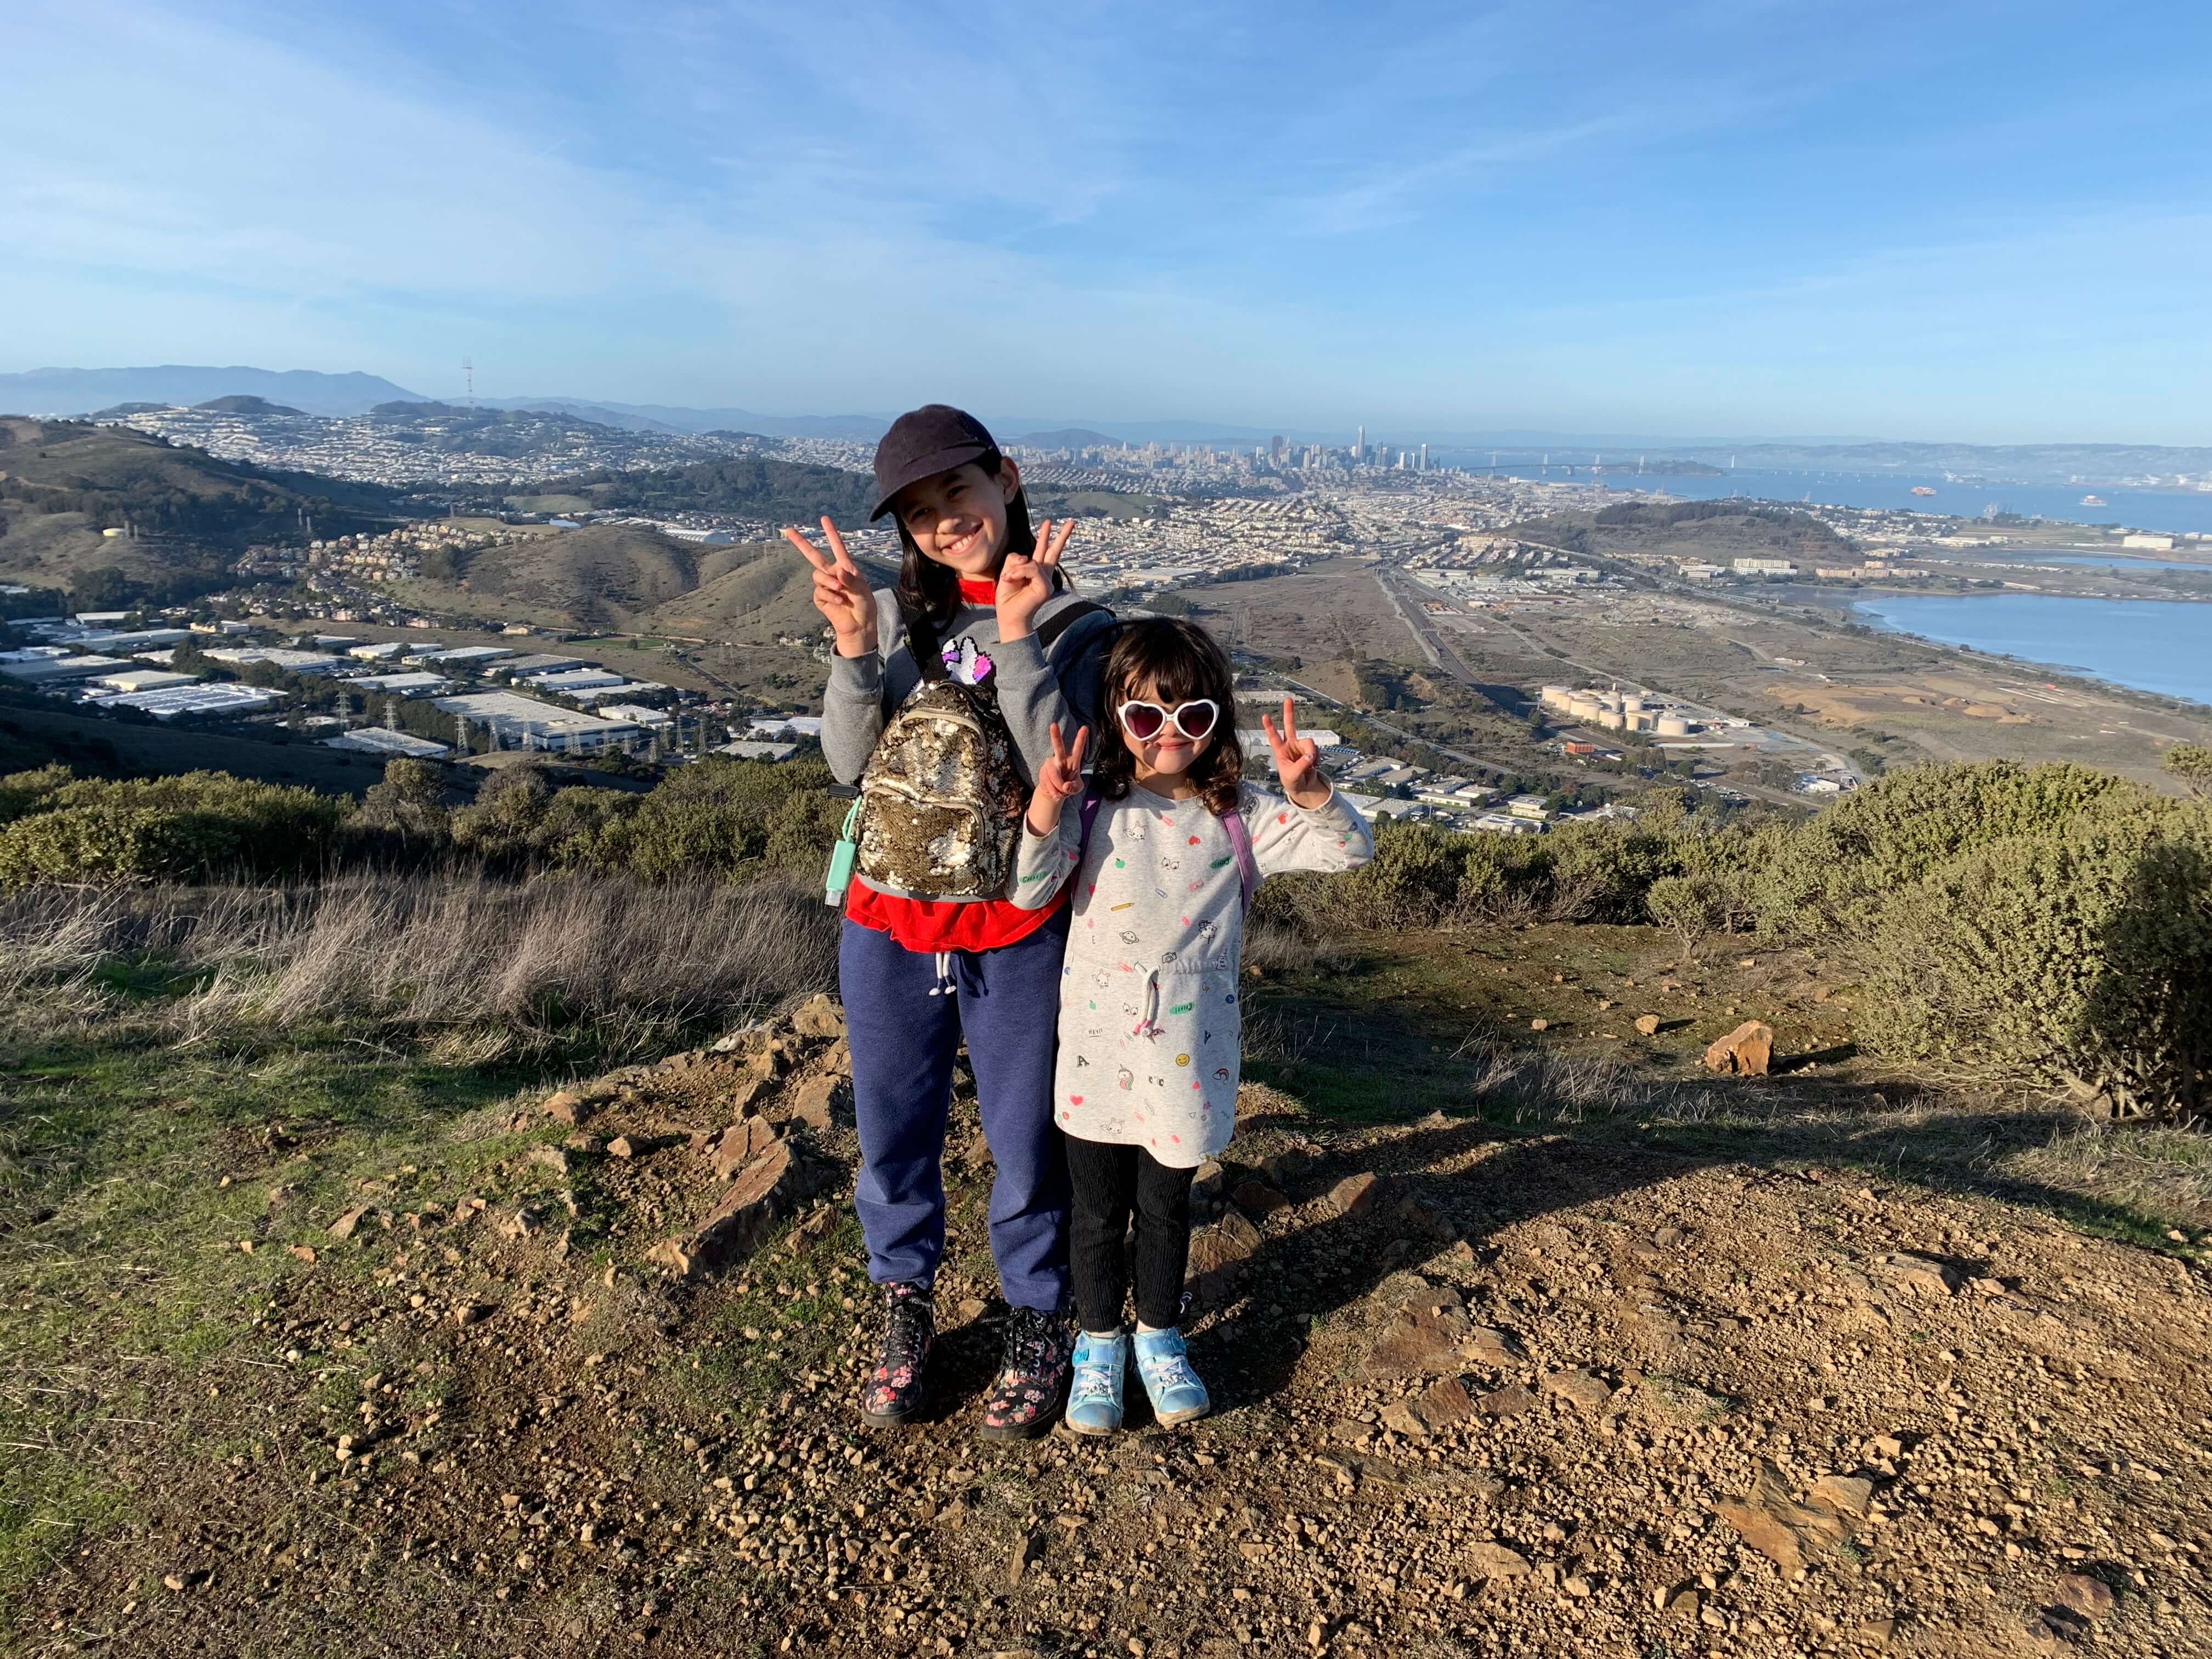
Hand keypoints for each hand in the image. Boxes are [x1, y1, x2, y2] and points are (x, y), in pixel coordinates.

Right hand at [783, 516, 876, 657]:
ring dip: (829, 582)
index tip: (824, 518)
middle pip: (814, 556)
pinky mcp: (820, 598)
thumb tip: (837, 571)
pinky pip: (819, 591)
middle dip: (801, 543)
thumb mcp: (862, 590)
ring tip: (842, 591)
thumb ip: (851, 579)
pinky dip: (830, 595)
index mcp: (846, 567)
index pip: (837, 547)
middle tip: (788, 530)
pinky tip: (839, 601)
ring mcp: (825, 586)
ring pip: (817, 576)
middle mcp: (833, 574)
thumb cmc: (865, 605)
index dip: (831, 532)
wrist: (860, 625)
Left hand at [994, 518, 1075, 640]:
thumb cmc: (1008, 597)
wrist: (1008, 616)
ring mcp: (1047, 581)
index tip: (1049, 523)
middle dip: (1062, 535)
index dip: (1045, 536)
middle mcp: (1044, 575)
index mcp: (1035, 571)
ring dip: (1016, 569)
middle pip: (1054, 551)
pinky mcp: (1046, 588)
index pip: (1043, 551)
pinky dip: (1019, 572)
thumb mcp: (1007, 572)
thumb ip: (1015, 560)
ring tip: (1008, 579)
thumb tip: (1026, 557)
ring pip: (1032, 562)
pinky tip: (1010, 579)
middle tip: (1072, 521)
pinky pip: (1032, 569)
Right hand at [1027, 721, 1087, 833]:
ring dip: (1057, 786)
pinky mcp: (1042, 771)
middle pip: (1058, 747)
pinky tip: (1055, 794)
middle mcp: (1060, 759)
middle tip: (1053, 725)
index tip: (1085, 727)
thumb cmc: (1069, 786)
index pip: (1078, 748)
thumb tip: (1065, 786)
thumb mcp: (1076, 788)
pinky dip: (1052, 791)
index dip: (1081, 738)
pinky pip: (1047, 782)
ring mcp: (1050, 764)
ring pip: (1053, 774)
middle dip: (1055, 736)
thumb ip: (1073, 787)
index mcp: (1073, 760)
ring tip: (1060, 795)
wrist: (1055, 793)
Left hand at [1261, 696, 1329, 808]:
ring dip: (1312, 753)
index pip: (1273, 737)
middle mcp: (1290, 746)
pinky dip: (1316, 758)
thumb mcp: (1292, 776)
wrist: (1303, 787)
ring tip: (1310, 765)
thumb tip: (1310, 755)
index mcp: (1280, 751)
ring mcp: (1301, 747)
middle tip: (1288, 699)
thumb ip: (1301, 766)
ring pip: (1309, 742)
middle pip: (1289, 726)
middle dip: (1289, 713)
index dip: (1269, 727)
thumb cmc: (1292, 781)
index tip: (1265, 716)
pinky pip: (1316, 750)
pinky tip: (1314, 765)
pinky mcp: (1310, 750)